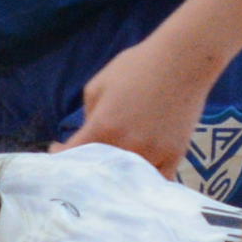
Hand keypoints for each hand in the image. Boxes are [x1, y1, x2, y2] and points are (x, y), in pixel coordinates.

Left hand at [60, 27, 217, 182]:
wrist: (183, 61)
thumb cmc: (137, 66)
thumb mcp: (98, 85)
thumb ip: (87, 115)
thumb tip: (87, 136)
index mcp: (102, 127)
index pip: (72, 155)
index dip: (61, 154)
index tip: (59, 149)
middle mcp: (125, 146)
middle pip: (98, 171)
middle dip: (87, 164)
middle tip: (84, 159)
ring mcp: (151, 154)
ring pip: (126, 179)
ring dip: (116, 175)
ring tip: (112, 167)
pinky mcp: (174, 156)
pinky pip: (155, 180)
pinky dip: (145, 180)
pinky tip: (138, 174)